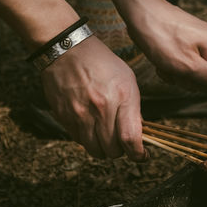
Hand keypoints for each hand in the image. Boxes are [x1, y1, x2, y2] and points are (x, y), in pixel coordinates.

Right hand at [40, 35, 144, 159]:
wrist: (67, 50)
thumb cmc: (101, 63)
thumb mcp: (127, 79)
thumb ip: (133, 109)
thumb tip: (137, 134)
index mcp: (120, 97)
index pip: (130, 139)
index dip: (138, 154)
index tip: (141, 155)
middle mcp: (100, 109)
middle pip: (112, 150)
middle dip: (120, 150)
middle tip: (121, 142)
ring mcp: (80, 115)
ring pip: (95, 150)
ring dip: (103, 148)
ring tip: (106, 136)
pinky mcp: (64, 117)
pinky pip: (79, 141)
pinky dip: (88, 139)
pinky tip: (91, 126)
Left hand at [126, 0, 206, 96]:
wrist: (141, 11)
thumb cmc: (162, 38)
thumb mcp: (188, 66)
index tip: (204, 83)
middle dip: (197, 81)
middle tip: (179, 73)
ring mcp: (203, 42)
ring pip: (201, 71)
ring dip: (183, 75)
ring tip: (168, 66)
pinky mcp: (190, 42)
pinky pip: (190, 63)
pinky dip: (176, 67)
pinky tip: (163, 62)